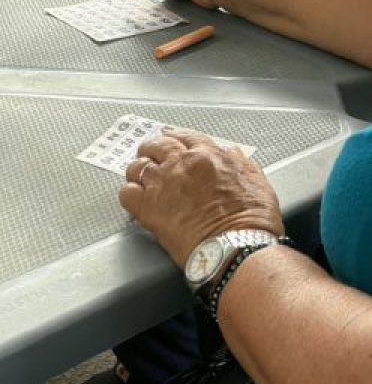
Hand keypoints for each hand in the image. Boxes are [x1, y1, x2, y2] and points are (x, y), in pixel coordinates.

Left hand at [119, 131, 283, 267]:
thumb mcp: (257, 183)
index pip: (185, 137)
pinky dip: (129, 194)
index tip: (172, 141)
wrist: (236, 247)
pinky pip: (126, 193)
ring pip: (137, 166)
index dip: (176, 138)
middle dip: (152, 149)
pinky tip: (135, 199)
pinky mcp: (147, 207)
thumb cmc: (250, 222)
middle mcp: (181, 165)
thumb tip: (232, 154)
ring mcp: (161, 184)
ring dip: (138, 170)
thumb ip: (241, 164)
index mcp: (208, 157)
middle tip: (150, 155)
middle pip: (157, 146)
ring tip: (138, 177)